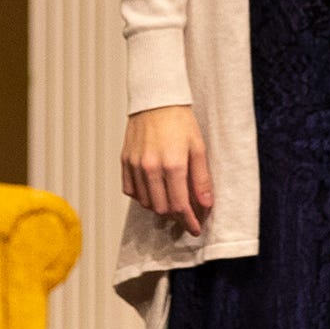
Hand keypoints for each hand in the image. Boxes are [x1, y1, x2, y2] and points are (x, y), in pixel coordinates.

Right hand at [123, 106, 213, 235]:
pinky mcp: (124, 161)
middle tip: (185, 213)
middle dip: (175, 216)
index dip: (189, 221)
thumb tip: (205, 204)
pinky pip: (130, 190)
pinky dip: (142, 196)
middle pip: (161, 208)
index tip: (195, 228)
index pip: (180, 205)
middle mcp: (151, 167)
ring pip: (145, 202)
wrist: (156, 100)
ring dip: (159, 206)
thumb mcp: (198, 148)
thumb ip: (201, 179)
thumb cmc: (179, 121)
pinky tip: (153, 190)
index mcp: (173, 164)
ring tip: (170, 199)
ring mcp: (135, 165)